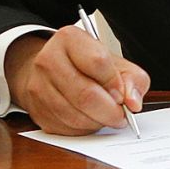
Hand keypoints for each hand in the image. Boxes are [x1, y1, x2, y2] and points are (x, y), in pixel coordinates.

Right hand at [5, 27, 149, 134]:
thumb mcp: (117, 63)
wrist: (54, 71)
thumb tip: (133, 102)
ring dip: (97, 122)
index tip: (122, 93)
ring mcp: (38, 86)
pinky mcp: (36, 110)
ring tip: (105, 116)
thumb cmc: (88, 66)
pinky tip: (89, 119)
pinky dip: (84, 129)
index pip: (97, 62)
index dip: (115, 83)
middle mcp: (48, 60)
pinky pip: (65, 128)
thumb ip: (133, 79)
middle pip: (85, 95)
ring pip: (75, 116)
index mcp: (70, 39)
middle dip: (110, 111)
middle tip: (120, 114)